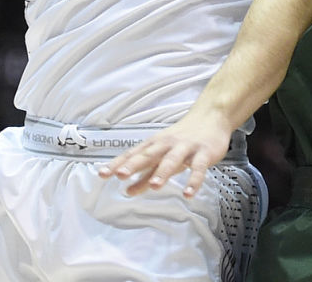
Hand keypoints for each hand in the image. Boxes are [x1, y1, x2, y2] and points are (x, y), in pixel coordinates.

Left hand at [97, 111, 231, 198]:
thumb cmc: (181, 139)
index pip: (132, 155)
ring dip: (163, 172)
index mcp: (154, 145)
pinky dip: (193, 181)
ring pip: (172, 160)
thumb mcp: (161, 157)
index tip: (102, 174)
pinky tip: (188, 193)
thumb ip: (144, 175)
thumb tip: (127, 191)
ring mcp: (185, 148)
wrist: (210, 117)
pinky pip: (198, 168)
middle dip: (133, 165)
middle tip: (120, 175)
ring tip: (154, 186)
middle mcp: (166, 144)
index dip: (116, 164)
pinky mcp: (203, 153)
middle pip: (148, 155)